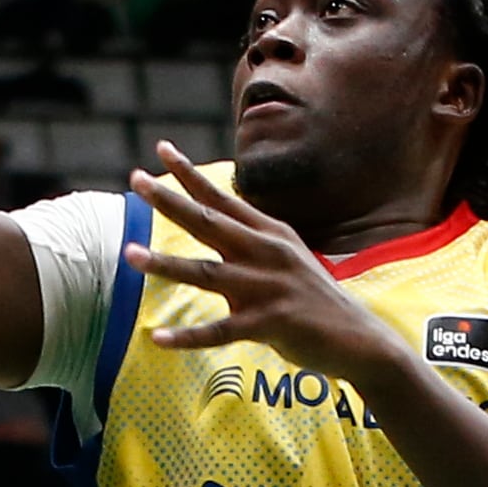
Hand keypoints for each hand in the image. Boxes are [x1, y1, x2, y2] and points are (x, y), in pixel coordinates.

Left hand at [125, 149, 401, 384]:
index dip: (190, 174)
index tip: (160, 148)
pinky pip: (219, 331)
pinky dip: (187, 337)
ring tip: (129, 255)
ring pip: (205, 273)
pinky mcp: (269, 324)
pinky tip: (157, 337)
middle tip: (135, 179)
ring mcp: (267, 289)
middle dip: (169, 200)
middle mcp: (265, 253)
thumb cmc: (312, 297)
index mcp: (268, 233)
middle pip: (208, 222)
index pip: (222, 197)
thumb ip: (252, 236)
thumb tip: (217, 214)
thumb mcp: (286, 255)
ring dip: (164, 264)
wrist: (358, 338)